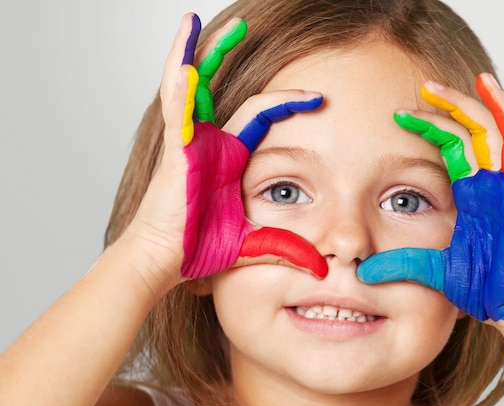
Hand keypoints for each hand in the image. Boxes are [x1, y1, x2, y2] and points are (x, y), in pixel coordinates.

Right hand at [137, 14, 327, 282]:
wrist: (167, 262)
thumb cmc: (200, 249)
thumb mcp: (254, 242)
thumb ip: (287, 248)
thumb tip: (323, 269)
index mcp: (228, 157)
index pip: (259, 115)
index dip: (287, 102)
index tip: (317, 98)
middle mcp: (208, 143)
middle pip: (220, 87)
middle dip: (227, 55)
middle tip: (243, 27)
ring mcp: (189, 143)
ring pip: (190, 87)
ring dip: (196, 55)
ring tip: (196, 22)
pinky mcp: (174, 151)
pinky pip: (176, 111)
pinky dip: (178, 85)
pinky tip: (184, 62)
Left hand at [357, 74, 503, 321]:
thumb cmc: (476, 283)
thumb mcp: (429, 268)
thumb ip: (399, 263)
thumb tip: (363, 270)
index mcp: (472, 191)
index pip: (453, 144)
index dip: (432, 125)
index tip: (402, 113)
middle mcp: (493, 187)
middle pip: (479, 132)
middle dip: (457, 105)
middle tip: (429, 85)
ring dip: (498, 112)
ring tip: (482, 83)